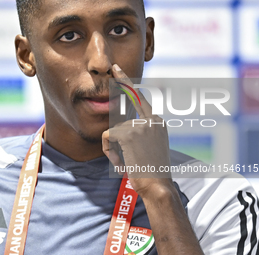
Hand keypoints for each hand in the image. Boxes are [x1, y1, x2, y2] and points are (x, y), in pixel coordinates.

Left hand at [102, 64, 173, 198]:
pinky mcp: (130, 133)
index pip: (140, 97)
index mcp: (156, 122)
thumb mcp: (148, 146)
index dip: (127, 82)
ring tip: (126, 160)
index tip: (117, 69)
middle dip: (120, 91)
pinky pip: (108, 137)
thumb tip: (119, 124)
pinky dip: (110, 151)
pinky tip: (121, 162)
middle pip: (126, 101)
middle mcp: (151, 119)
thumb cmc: (151, 169)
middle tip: (114, 70)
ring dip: (114, 147)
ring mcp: (141, 125)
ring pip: (113, 128)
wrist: (158, 186)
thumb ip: (138, 131)